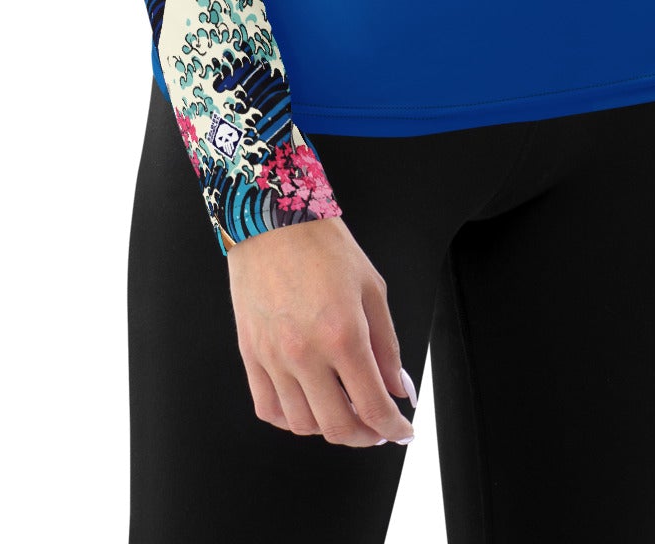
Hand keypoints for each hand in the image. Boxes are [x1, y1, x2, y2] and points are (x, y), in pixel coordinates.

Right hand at [228, 213, 418, 444]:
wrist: (271, 217)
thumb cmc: (323, 245)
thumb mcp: (371, 288)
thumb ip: (387, 345)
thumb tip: (398, 388)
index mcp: (343, 335)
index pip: (373, 405)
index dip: (394, 427)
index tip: (403, 431)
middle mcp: (306, 353)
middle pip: (337, 426)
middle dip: (365, 437)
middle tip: (377, 429)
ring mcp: (273, 357)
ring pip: (302, 424)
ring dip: (330, 429)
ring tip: (345, 413)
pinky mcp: (250, 354)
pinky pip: (269, 408)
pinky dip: (291, 420)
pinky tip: (308, 407)